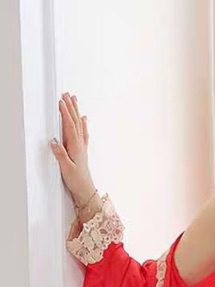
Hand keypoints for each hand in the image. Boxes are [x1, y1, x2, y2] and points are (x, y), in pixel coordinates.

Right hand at [50, 93, 96, 207]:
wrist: (86, 189)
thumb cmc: (77, 180)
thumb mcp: (66, 168)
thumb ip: (60, 154)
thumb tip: (54, 141)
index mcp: (76, 147)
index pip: (70, 126)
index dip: (65, 113)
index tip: (61, 101)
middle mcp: (80, 144)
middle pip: (76, 122)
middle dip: (71, 107)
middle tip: (67, 94)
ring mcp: (82, 146)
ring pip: (79, 125)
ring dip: (76, 112)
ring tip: (74, 99)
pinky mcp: (82, 150)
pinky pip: (82, 132)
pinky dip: (83, 123)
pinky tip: (84, 118)